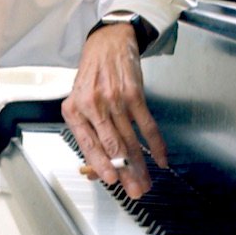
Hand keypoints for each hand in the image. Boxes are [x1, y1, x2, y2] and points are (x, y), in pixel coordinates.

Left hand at [61, 22, 166, 197]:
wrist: (107, 43)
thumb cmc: (91, 76)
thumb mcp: (79, 102)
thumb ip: (87, 133)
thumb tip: (97, 168)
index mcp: (74, 110)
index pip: (88, 144)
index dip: (100, 165)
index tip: (110, 182)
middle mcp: (93, 104)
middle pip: (112, 146)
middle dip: (126, 173)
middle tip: (135, 190)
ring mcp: (114, 98)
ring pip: (131, 139)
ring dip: (141, 164)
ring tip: (147, 180)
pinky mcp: (133, 93)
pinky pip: (147, 124)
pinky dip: (156, 144)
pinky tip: (160, 157)